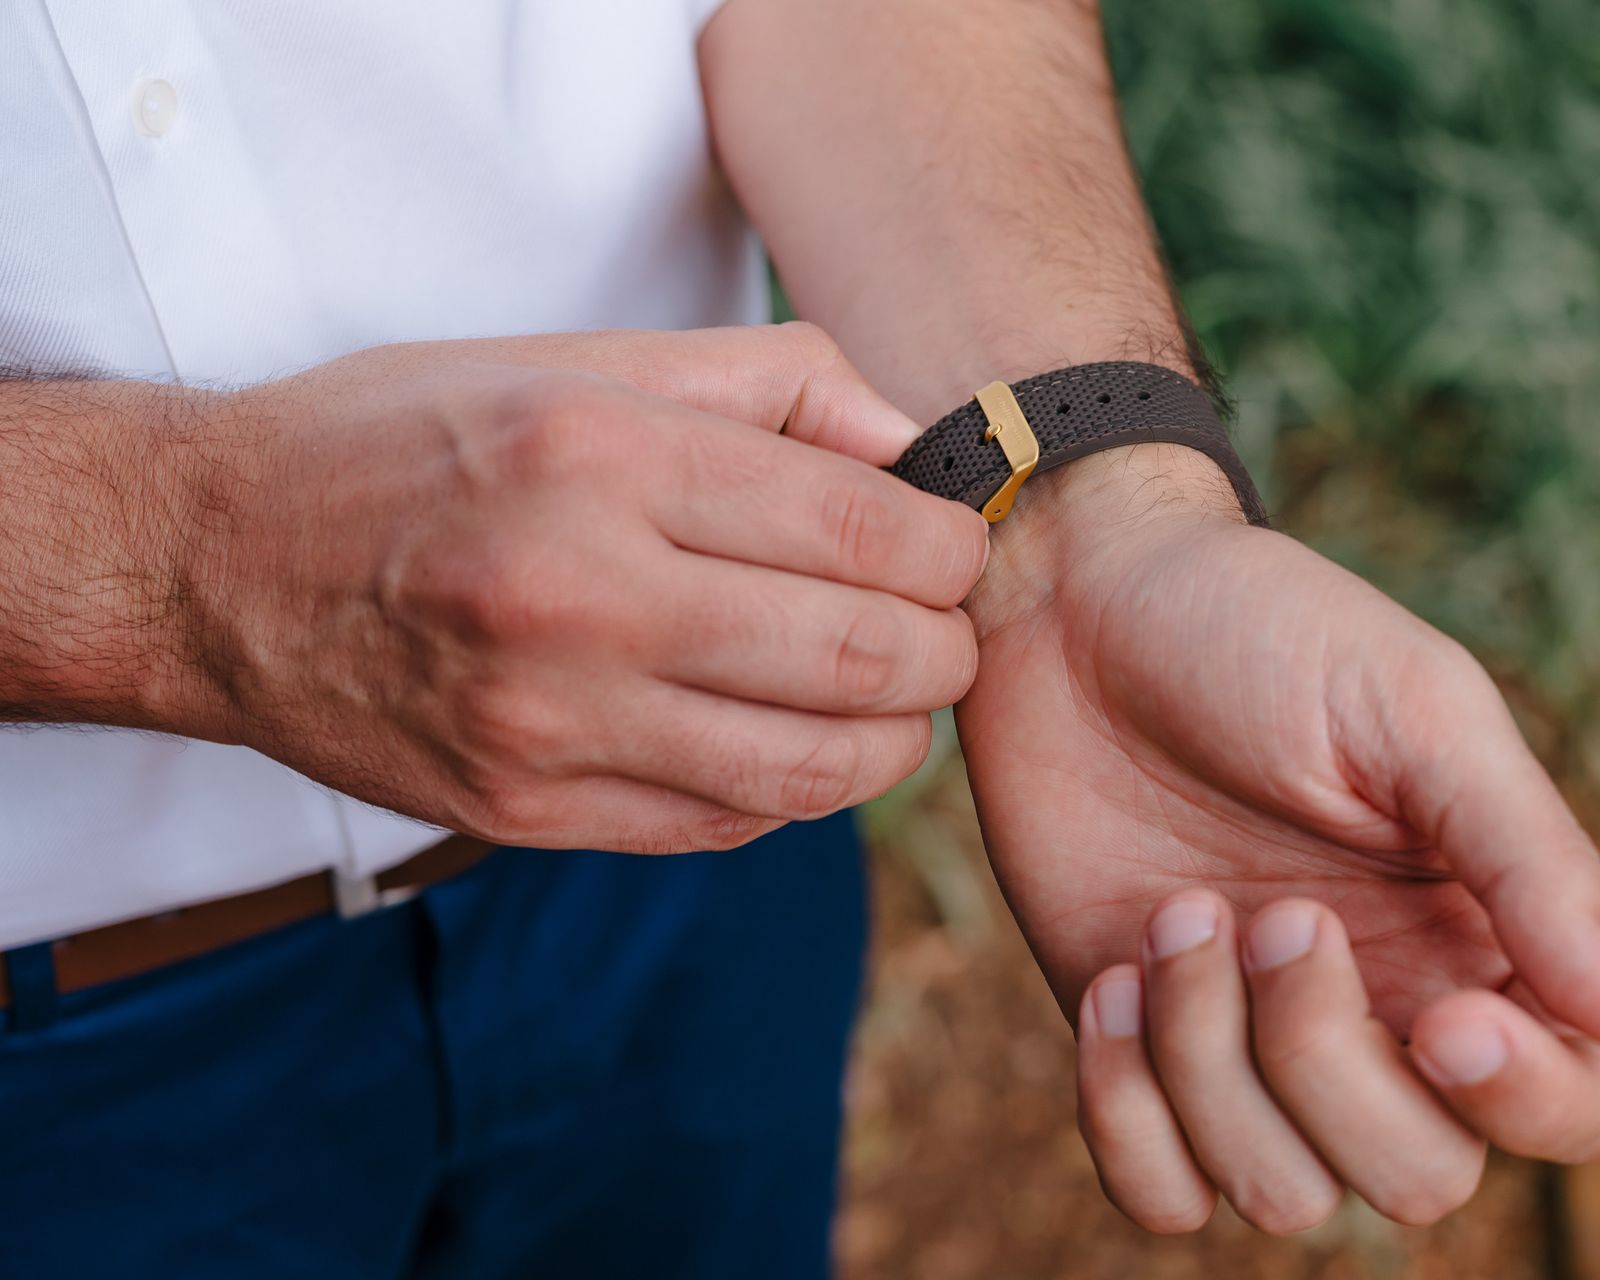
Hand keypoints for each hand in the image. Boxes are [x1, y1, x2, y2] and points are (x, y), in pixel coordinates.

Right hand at [174, 323, 986, 851]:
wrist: (214, 562)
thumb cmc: (410, 441)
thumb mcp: (582, 360)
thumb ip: (771, 384)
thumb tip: (919, 449)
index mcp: (601, 459)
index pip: (861, 528)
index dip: (951, 549)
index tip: (955, 548)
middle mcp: (576, 597)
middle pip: (859, 658)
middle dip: (945, 653)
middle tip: (945, 631)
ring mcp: (546, 723)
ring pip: (808, 770)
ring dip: (892, 740)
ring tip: (891, 697)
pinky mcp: (522, 811)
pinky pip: (720, 825)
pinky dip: (791, 791)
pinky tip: (790, 740)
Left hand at [956, 447, 1599, 1231]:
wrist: (1079, 604)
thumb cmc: (1264, 633)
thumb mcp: (1416, 713)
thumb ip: (1533, 866)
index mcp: (1482, 936)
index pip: (1575, 1109)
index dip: (1525, 1099)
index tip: (1442, 1018)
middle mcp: (1381, 1014)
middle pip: (1417, 1177)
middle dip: (1328, 1062)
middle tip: (1274, 911)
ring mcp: (1252, 1046)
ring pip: (1282, 1194)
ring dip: (1213, 1062)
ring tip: (1178, 911)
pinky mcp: (1140, 1055)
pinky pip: (1158, 1194)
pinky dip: (1127, 1114)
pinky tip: (1111, 978)